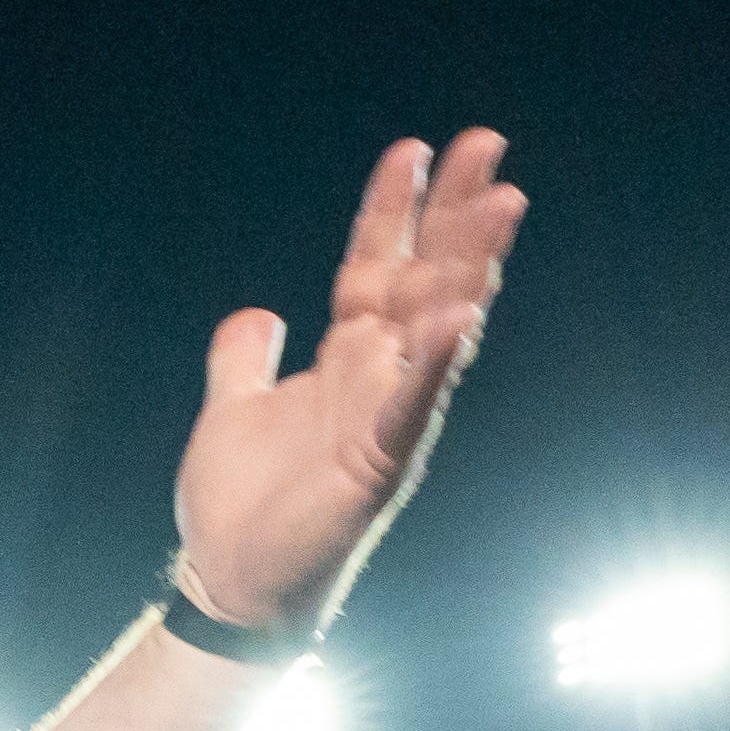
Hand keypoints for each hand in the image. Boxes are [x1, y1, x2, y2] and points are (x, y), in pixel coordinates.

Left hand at [169, 130, 525, 634]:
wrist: (228, 586)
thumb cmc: (239, 506)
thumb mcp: (233, 408)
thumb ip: (245, 358)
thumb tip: (259, 312)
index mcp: (345, 360)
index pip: (375, 264)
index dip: (392, 209)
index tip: (412, 149)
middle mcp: (377, 379)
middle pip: (426, 276)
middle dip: (455, 212)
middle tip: (486, 144)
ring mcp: (385, 418)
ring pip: (440, 326)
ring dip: (470, 265)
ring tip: (501, 204)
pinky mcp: (379, 464)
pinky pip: (413, 404)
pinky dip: (433, 362)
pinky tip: (457, 316)